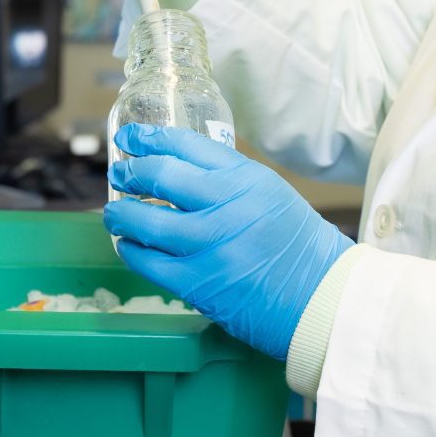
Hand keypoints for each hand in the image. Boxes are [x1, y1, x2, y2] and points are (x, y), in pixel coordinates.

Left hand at [105, 123, 353, 359]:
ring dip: (120, 214)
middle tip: (120, 173)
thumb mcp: (269, 194)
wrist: (321, 298)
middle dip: (131, 172)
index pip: (185, 145)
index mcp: (246, 179)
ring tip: (114, 213)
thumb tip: (176, 167)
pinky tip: (128, 245)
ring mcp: (210, 246)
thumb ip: (227, 180)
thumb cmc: (296, 246)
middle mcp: (227, 207)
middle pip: (160, 176)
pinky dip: (131, 251)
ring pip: (146, 222)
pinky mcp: (199, 284)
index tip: (130, 138)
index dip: (149, 139)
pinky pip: (149, 263)